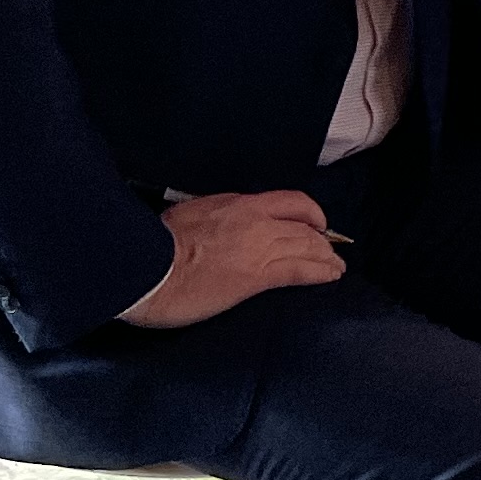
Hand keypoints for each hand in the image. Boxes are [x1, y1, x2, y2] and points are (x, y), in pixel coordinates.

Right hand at [121, 190, 344, 328]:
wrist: (144, 270)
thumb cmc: (152, 247)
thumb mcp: (190, 215)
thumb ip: (216, 219)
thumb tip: (223, 229)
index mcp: (237, 204)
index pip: (289, 201)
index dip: (310, 213)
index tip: (316, 223)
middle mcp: (255, 221)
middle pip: (303, 226)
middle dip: (320, 239)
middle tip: (329, 251)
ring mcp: (259, 248)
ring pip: (306, 246)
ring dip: (326, 257)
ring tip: (336, 266)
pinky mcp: (257, 277)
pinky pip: (300, 270)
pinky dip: (321, 272)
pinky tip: (331, 276)